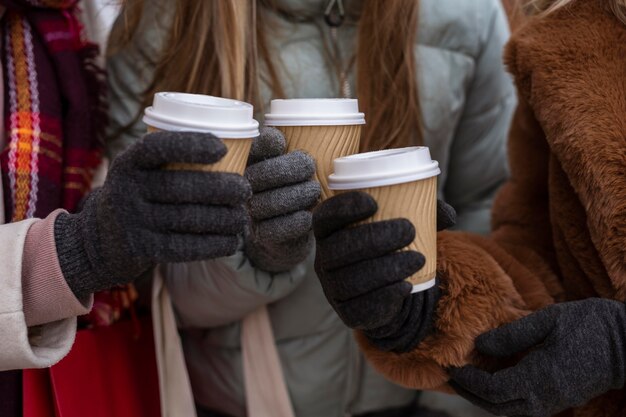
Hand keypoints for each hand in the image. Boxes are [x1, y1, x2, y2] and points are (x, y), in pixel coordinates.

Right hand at [54, 131, 251, 298]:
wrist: (98, 240)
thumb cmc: (140, 196)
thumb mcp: (141, 172)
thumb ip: (172, 161)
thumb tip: (235, 147)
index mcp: (129, 163)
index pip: (158, 146)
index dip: (191, 145)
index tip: (222, 148)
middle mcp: (126, 189)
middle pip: (181, 186)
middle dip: (221, 188)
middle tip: (245, 191)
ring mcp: (132, 221)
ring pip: (187, 218)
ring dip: (224, 219)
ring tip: (243, 218)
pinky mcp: (141, 249)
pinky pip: (184, 247)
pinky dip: (213, 245)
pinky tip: (232, 242)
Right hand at [243, 127, 320, 271]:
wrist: (288, 230)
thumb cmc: (293, 186)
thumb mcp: (291, 164)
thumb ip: (287, 148)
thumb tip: (278, 139)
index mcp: (249, 164)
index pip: (252, 149)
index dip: (265, 144)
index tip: (283, 143)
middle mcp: (243, 188)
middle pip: (260, 175)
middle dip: (289, 169)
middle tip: (310, 167)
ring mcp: (250, 213)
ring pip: (270, 202)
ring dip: (297, 195)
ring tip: (314, 191)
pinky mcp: (261, 236)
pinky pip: (277, 228)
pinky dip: (296, 221)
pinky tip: (307, 215)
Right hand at [312, 191, 454, 352]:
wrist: (389, 291)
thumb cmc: (390, 248)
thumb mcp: (402, 225)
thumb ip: (423, 213)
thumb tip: (447, 213)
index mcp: (329, 232)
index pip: (326, 217)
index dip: (344, 209)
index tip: (373, 202)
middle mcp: (323, 259)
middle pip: (338, 248)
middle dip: (374, 238)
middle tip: (409, 230)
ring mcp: (332, 288)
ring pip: (350, 279)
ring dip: (385, 268)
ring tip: (418, 259)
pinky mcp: (346, 312)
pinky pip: (359, 307)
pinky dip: (385, 296)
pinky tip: (407, 285)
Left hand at [449, 298, 625, 416]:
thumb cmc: (588, 325)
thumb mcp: (547, 320)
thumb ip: (511, 334)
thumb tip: (480, 344)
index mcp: (539, 378)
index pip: (493, 391)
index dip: (470, 382)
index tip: (454, 368)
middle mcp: (544, 397)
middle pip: (496, 407)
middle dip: (471, 393)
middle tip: (453, 377)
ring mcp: (553, 402)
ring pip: (509, 410)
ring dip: (485, 398)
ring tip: (468, 379)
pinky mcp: (559, 401)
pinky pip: (522, 407)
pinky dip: (502, 398)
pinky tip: (493, 381)